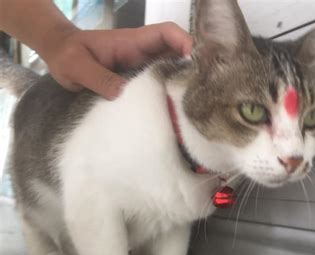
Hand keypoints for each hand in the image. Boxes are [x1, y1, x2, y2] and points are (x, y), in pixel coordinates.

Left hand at [41, 22, 192, 99]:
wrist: (60, 55)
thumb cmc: (67, 55)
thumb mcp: (76, 66)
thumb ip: (98, 78)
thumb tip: (123, 94)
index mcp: (132, 42)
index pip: (165, 33)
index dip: (183, 41)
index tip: (192, 60)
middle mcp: (143, 53)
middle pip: (178, 52)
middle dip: (193, 66)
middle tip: (203, 89)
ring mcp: (143, 66)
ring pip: (173, 69)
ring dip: (185, 81)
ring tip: (194, 103)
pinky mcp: (140, 80)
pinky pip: (161, 82)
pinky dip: (171, 92)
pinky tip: (175, 108)